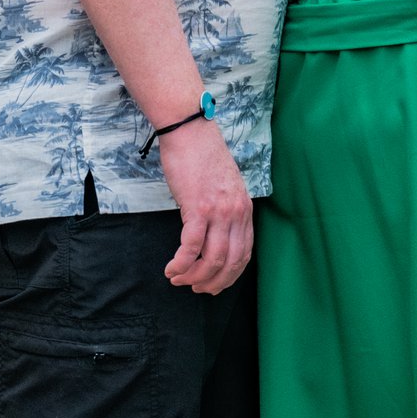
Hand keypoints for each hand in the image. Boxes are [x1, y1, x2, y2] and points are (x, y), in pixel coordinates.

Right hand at [158, 119, 253, 297]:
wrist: (189, 129)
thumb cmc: (202, 154)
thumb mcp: (225, 184)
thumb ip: (226, 209)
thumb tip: (217, 235)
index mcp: (244, 208)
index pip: (244, 255)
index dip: (228, 276)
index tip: (214, 285)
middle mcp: (236, 212)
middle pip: (229, 263)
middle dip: (211, 282)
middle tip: (194, 288)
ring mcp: (218, 211)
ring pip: (211, 260)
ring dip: (193, 276)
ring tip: (178, 279)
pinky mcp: (197, 207)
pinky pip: (191, 248)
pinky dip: (181, 264)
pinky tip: (171, 268)